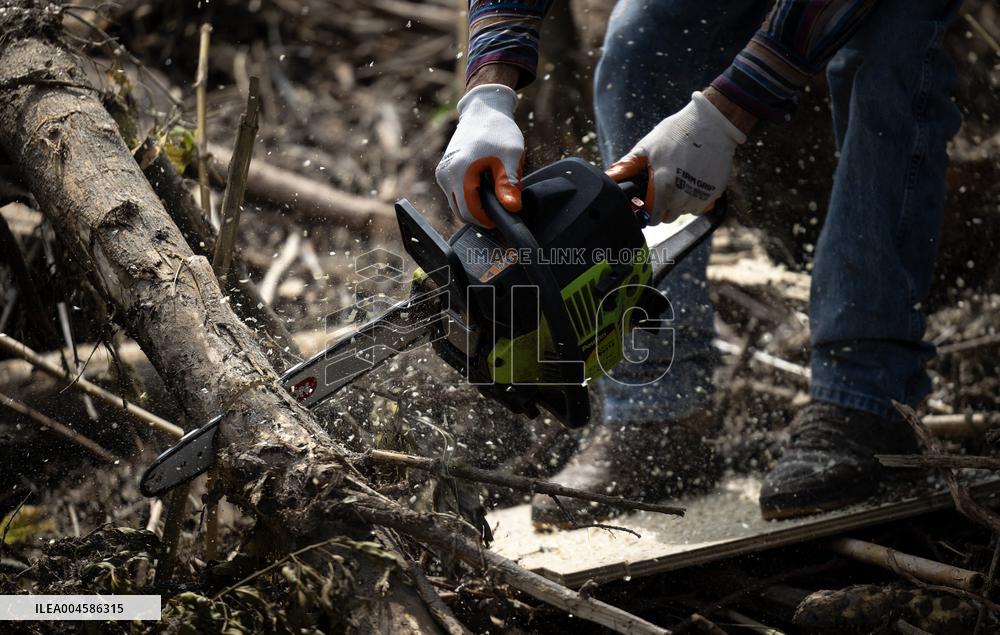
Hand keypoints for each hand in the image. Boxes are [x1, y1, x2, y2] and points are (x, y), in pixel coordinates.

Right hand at [436, 84, 523, 226]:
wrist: (483, 110)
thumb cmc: (499, 131)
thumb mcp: (511, 156)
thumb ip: (510, 184)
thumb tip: (511, 208)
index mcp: (460, 171)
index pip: (469, 212)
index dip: (488, 220)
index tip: (504, 215)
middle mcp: (445, 175)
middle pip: (461, 212)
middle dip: (481, 214)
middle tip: (502, 204)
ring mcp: (441, 173)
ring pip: (457, 205)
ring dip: (475, 205)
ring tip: (495, 192)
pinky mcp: (443, 172)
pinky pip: (455, 195)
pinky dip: (469, 196)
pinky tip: (486, 185)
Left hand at [606, 91, 746, 224]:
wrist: (711, 123)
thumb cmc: (678, 132)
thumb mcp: (647, 146)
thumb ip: (628, 165)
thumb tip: (610, 176)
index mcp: (664, 186)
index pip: (653, 219)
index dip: (648, 213)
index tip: (648, 205)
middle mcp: (682, 196)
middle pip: (669, 217)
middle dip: (663, 208)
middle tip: (663, 190)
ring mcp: (701, 195)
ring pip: (685, 212)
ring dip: (680, 204)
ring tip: (679, 182)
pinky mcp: (715, 192)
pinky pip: (701, 206)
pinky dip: (695, 200)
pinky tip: (692, 183)